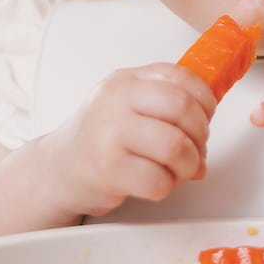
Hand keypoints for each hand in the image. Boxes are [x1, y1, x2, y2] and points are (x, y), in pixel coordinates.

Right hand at [43, 64, 216, 217]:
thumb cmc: (98, 138)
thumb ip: (165, 105)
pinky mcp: (107, 170)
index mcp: (126, 81)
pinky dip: (166, 187)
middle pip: (183, 108)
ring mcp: (109, 134)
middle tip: (195, 150)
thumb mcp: (126, 105)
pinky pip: (158, 180)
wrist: (57, 169)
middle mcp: (115, 101)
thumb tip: (207, 127)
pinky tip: (154, 182)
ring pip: (175, 146)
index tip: (205, 118)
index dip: (205, 100)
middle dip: (200, 135)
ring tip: (178, 170)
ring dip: (187, 165)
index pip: (180, 76)